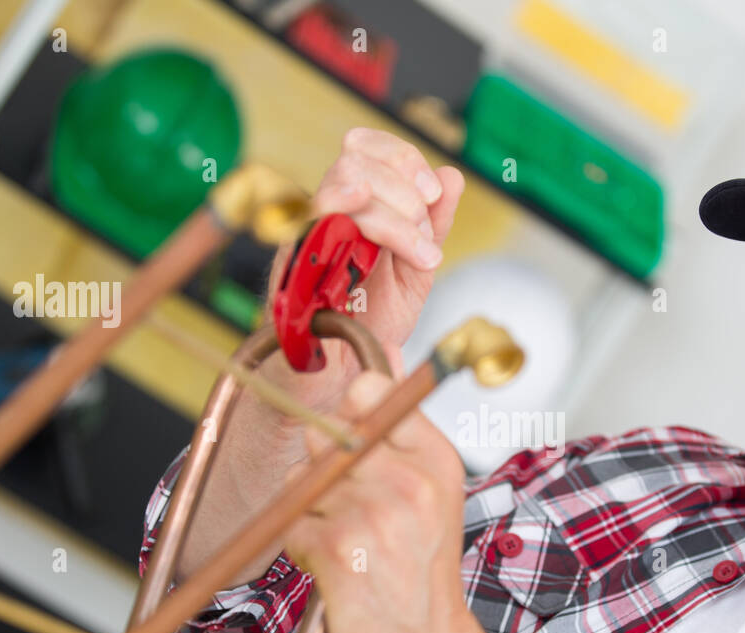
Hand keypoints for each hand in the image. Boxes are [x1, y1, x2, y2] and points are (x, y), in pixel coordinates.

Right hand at [258, 128, 465, 414]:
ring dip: (390, 216)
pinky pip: (310, 227)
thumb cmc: (370, 322)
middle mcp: (327, 213)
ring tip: (418, 255)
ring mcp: (307, 236)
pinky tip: (373, 240)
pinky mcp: (291, 264)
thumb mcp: (414, 272)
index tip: (433, 191)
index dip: (402, 157)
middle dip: (403, 190)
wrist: (343, 374)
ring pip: (338, 188)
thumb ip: (433, 226)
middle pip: (353, 160)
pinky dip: (345, 223)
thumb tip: (453, 177)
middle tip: (425, 234)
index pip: (367, 146)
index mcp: (357, 206)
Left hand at [282, 370, 482, 632]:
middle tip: (359, 510)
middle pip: (328, 435)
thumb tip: (388, 348)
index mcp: (435, 458)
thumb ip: (405, 419)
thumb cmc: (422, 564)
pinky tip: (335, 564)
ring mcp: (371, 516)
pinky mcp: (335, 550)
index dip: (351, 413)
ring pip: (303, 481)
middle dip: (327, 470)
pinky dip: (302, 545)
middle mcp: (408, 482)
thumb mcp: (433, 484)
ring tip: (350, 541)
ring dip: (313, 511)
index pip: (372, 390)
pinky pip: (291, 522)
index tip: (358, 441)